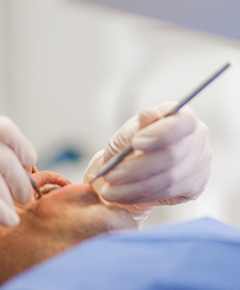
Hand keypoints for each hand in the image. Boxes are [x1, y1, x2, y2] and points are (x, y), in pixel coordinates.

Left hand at [84, 103, 211, 222]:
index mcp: (184, 117)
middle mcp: (197, 139)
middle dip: (136, 168)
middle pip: (171, 155)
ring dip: (134, 187)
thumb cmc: (138, 138)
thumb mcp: (133, 128)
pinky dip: (141, 196)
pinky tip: (122, 196)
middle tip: (109, 176)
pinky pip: (167, 193)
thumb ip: (140, 124)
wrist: (140, 160)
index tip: (136, 142)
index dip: (160, 133)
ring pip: (167, 179)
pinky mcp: (195, 186)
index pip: (182, 122)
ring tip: (109, 191)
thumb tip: (148, 113)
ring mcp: (200, 164)